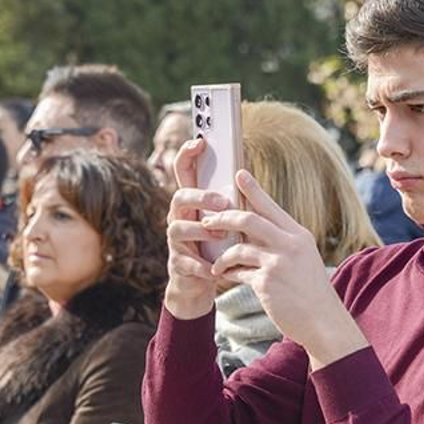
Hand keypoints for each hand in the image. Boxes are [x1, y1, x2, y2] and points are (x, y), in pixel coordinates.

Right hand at [163, 138, 228, 320]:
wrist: (198, 283)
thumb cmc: (215, 247)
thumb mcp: (223, 221)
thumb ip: (229, 202)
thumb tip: (247, 175)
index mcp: (192, 203)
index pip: (184, 171)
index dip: (187, 154)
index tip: (200, 140)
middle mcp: (179, 218)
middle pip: (179, 197)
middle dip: (201, 197)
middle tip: (223, 202)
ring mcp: (176, 241)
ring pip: (178, 228)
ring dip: (202, 231)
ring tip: (221, 237)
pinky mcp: (178, 264)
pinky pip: (186, 262)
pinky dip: (202, 265)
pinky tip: (215, 268)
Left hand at [204, 170, 366, 367]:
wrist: (323, 321)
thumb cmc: (311, 290)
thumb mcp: (303, 258)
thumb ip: (282, 242)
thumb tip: (255, 228)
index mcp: (298, 235)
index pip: (271, 206)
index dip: (253, 189)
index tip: (239, 173)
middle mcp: (289, 244)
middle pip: (248, 219)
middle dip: (224, 218)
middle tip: (208, 221)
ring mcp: (278, 263)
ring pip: (239, 248)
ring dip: (222, 256)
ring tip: (216, 265)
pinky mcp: (266, 283)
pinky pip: (238, 273)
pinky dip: (229, 275)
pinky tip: (225, 279)